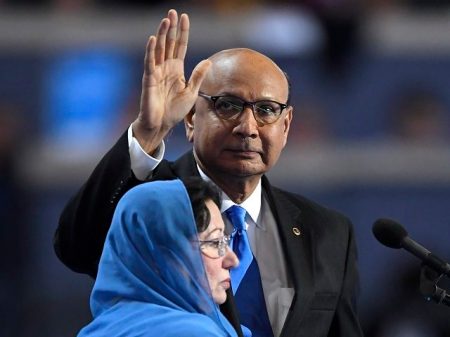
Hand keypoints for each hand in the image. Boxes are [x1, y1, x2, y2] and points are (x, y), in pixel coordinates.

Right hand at [132, 9, 210, 153]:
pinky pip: (150, 62)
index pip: (180, 46)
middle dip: (171, 27)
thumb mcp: (191, 92)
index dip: (183, 32)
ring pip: (160, 48)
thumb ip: (198, 76)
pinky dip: (151, 50)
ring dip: (162, 34)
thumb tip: (209, 61)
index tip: (185, 17)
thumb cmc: (174, 111)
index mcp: (177, 70)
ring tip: (166, 20)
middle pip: (169, 43)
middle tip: (173, 11)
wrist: (161, 124)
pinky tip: (154, 39)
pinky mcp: (149, 79)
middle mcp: (166, 67)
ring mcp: (157, 71)